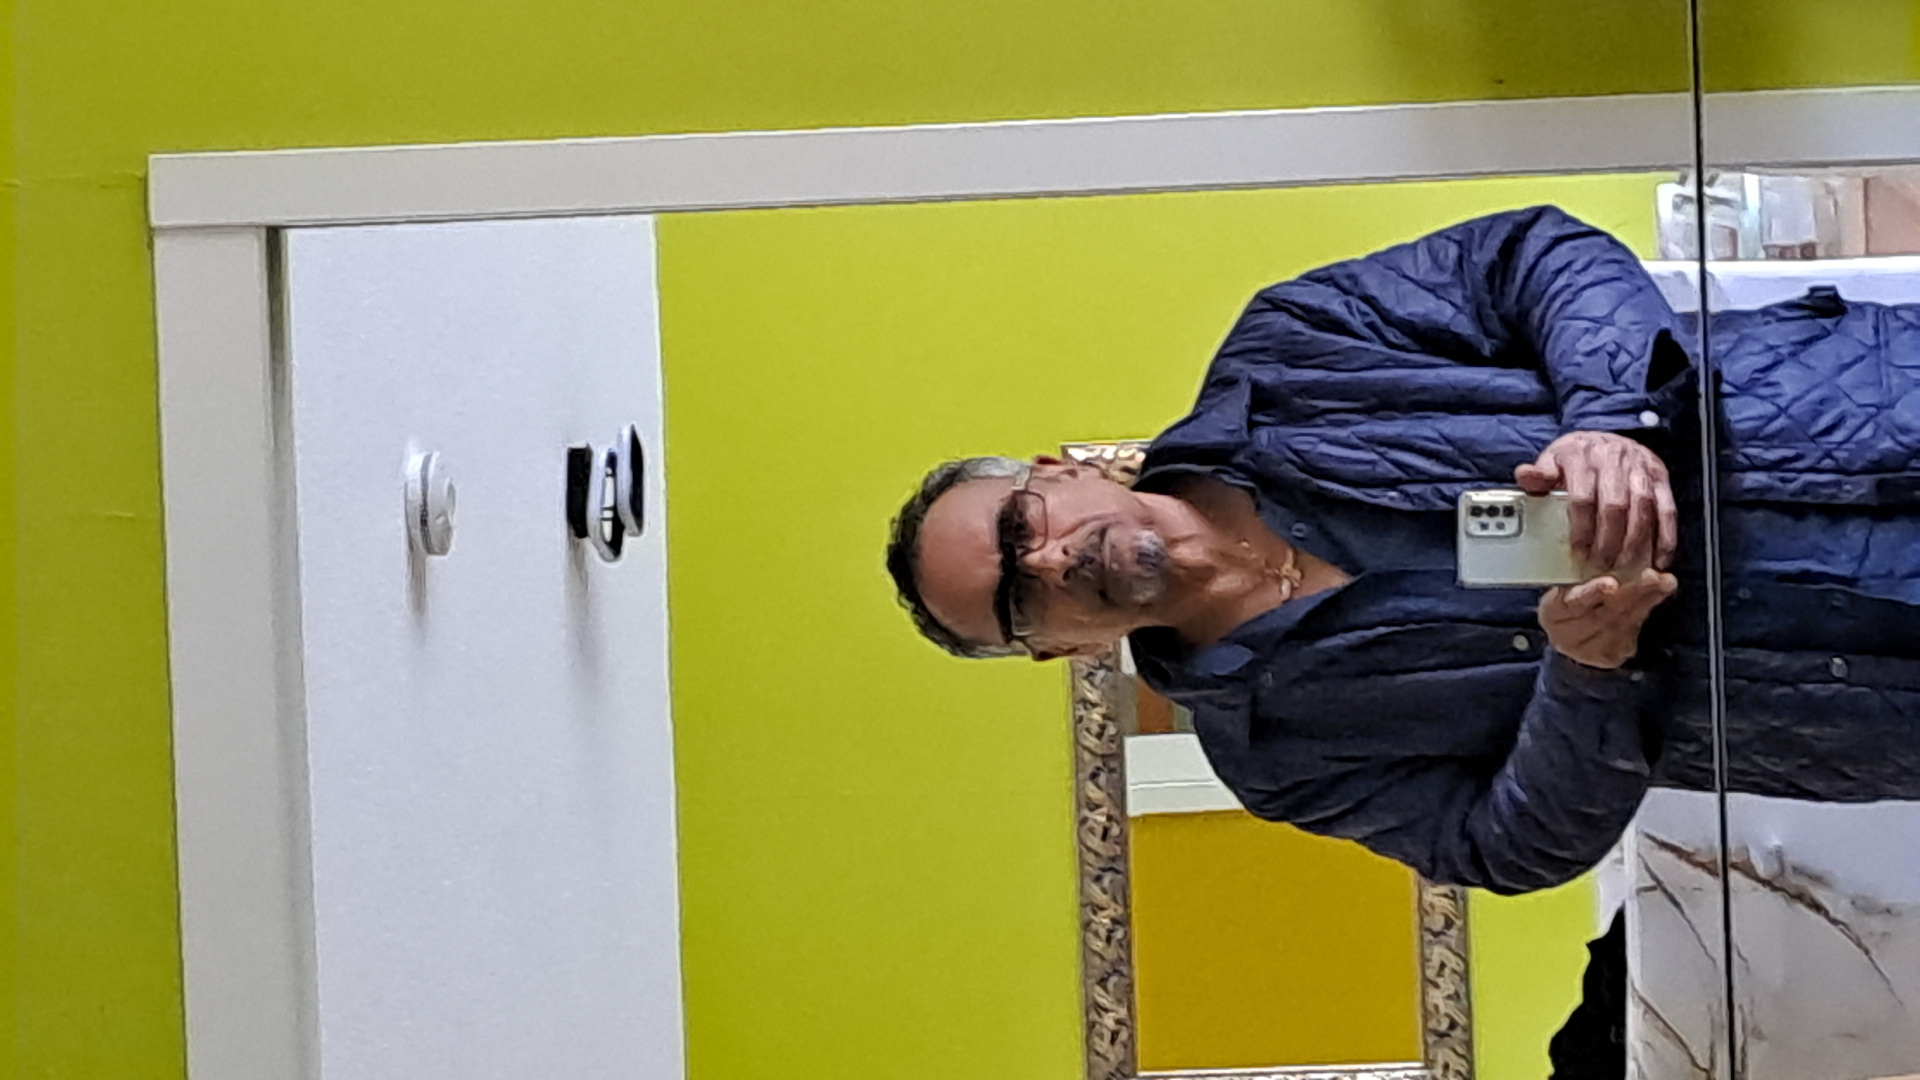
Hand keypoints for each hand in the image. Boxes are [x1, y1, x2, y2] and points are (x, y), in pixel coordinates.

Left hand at [1516, 431, 1675, 571]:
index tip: (1577, 553)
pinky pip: (1667, 509)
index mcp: (1582, 456)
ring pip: (1642, 509)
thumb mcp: (1550, 461)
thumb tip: (1525, 476)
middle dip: (1608, 541)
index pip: (1582, 497)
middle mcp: (1615, 459)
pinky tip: (1658, 560)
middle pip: (1615, 506)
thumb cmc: (1574, 458)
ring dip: (1634, 543)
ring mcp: (1641, 468)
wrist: (1604, 439)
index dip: (1581, 528)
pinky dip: (1665, 537)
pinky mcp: (1660, 477)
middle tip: (1600, 568)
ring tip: (1623, 569)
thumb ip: (1537, 475)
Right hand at [1538, 569, 1677, 669]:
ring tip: (1665, 581)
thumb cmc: (1566, 599)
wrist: (1569, 636)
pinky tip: (1663, 591)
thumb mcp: (1565, 582)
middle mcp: (1568, 635)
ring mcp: (1591, 650)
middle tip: (1652, 576)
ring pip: (1623, 622)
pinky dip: (1650, 607)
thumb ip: (1579, 570)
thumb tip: (1601, 539)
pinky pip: (1635, 630)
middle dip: (1631, 593)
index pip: (1572, 604)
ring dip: (1648, 599)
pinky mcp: (1612, 655)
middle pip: (1603, 615)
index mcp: (1553, 612)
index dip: (1591, 593)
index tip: (1610, 583)